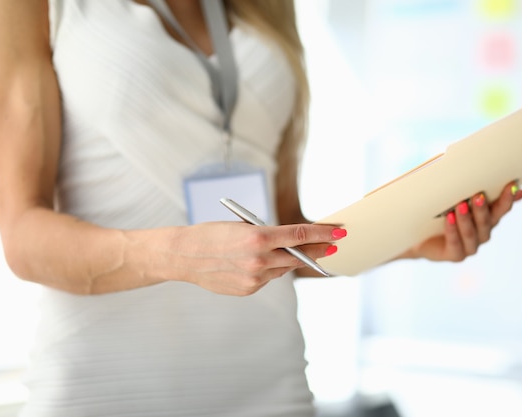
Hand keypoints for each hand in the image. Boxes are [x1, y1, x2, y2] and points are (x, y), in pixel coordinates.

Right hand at [135, 222, 345, 295]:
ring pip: (283, 268)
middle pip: (298, 256)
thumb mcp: (241, 226)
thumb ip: (267, 235)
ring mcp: (254, 278)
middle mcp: (259, 259)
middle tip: (332, 247)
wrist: (183, 256)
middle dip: (317, 251)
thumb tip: (290, 242)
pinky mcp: (248, 289)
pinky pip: (267, 278)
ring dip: (288, 260)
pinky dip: (267, 270)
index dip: (322, 234)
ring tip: (286, 252)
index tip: (338, 233)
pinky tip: (256, 264)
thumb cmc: (210, 234)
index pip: (299, 235)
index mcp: (258, 236)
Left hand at [401, 182, 521, 261]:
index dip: (507, 199)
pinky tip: (449, 218)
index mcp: (487, 219)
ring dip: (466, 219)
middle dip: (483, 209)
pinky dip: (452, 230)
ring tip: (460, 205)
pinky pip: (455, 243)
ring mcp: (469, 247)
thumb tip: (507, 180)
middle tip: (478, 195)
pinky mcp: (455, 255)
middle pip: (487, 222)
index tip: (511, 185)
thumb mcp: (458, 197)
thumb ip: (477, 189)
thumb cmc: (442, 211)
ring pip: (471, 233)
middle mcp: (482, 234)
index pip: (501, 209)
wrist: (420, 235)